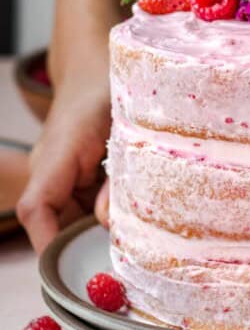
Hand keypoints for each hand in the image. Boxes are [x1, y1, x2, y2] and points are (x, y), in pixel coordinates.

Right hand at [16, 0, 160, 251]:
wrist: (94, 64)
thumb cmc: (110, 89)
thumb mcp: (124, 128)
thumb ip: (118, 175)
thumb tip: (109, 224)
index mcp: (58, 154)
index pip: (35, 208)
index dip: (47, 242)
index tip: (73, 265)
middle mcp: (50, 168)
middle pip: (52, 221)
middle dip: (82, 244)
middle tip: (123, 258)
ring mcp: (59, 172)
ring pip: (68, 216)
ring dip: (95, 228)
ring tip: (133, 234)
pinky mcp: (72, 174)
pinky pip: (80, 204)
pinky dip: (102, 213)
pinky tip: (130, 213)